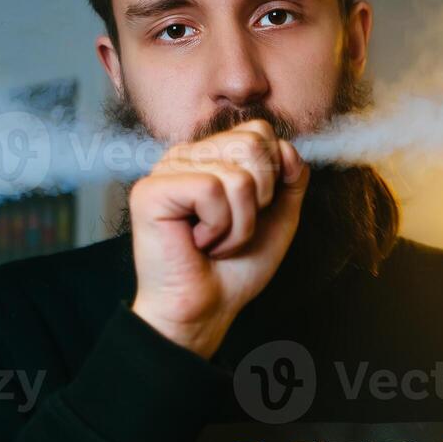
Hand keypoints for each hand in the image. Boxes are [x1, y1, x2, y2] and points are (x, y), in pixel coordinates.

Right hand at [128, 119, 308, 357]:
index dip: (273, 175)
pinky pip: (211, 190)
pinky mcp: (150, 190)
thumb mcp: (279, 216)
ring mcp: (166, 169)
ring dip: (239, 223)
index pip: (260, 132)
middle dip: (259, 200)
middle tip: (232, 229)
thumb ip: (291, 178)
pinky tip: (198, 242)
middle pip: (251, 144)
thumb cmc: (236, 267)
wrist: (207, 309)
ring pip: (237, 175)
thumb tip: (287, 148)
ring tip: (214, 241)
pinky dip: (218, 227)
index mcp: (212, 154)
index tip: (253, 211)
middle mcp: (187, 154)